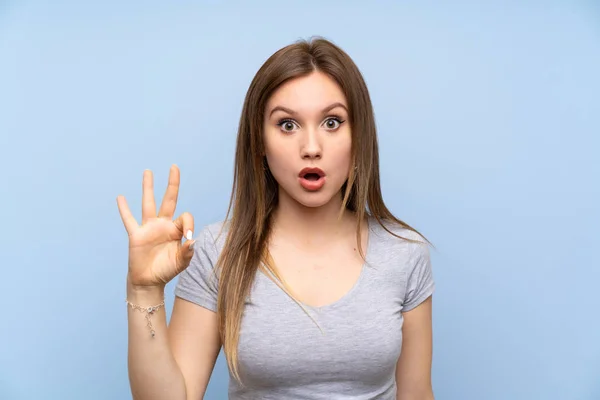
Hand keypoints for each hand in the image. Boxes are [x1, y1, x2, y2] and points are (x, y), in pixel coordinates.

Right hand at [117, 165, 194, 287]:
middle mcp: (163, 224)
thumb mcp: (182, 262)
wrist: (149, 282)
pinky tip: (120, 197)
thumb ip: (188, 251)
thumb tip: (192, 240)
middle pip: (169, 199)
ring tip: (148, 171)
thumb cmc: (167, 270)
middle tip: (174, 167)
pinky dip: (124, 209)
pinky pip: (129, 220)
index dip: (189, 224)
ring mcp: (149, 228)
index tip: (188, 237)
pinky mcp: (136, 235)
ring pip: (148, 203)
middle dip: (172, 184)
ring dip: (148, 187)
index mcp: (176, 229)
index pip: (185, 216)